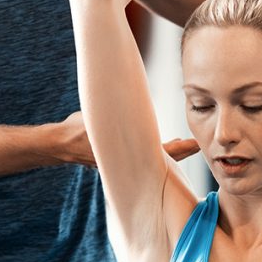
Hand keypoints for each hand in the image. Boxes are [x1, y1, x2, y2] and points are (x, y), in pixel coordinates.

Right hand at [54, 112, 199, 167]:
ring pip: (157, 159)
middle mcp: (132, 162)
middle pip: (166, 158)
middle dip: (183, 151)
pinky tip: (168, 144)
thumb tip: (128, 98)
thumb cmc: (78, 130)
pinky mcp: (123, 159)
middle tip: (200, 144)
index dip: (181, 148)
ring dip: (174, 152)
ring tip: (189, 144)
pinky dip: (160, 150)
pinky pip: (147, 156)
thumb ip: (116, 112)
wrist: (61, 144)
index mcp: (130, 154)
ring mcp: (127, 162)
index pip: (163, 153)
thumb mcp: (99, 118)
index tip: (196, 143)